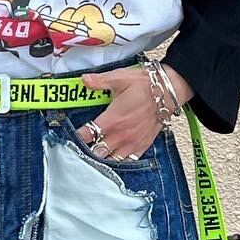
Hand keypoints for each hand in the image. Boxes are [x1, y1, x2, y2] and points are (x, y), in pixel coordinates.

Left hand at [74, 62, 190, 158]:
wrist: (169, 92)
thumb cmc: (145, 85)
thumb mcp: (119, 78)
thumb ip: (99, 82)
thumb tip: (83, 80)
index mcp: (111, 120)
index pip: (87, 134)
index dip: (76, 137)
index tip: (70, 136)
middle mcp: (120, 135)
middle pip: (96, 152)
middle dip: (87, 151)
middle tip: (80, 148)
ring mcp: (132, 143)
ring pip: (111, 160)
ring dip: (102, 158)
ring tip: (95, 155)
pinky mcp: (142, 145)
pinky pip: (128, 161)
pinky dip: (119, 161)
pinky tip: (114, 158)